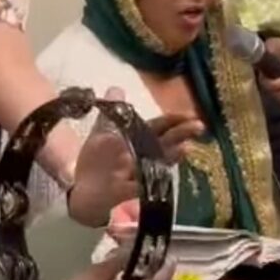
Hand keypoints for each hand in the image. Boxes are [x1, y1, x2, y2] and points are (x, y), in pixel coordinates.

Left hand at [69, 88, 201, 227]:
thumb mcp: (101, 133)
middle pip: (163, 143)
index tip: (192, 114)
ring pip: (155, 163)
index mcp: (135, 139)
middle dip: (181, 134)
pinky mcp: (124, 191)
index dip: (174, 120)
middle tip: (199, 126)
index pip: (158, 126)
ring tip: (186, 147)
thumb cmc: (96, 162)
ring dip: (170, 156)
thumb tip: (116, 88)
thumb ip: (112, 112)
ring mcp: (134, 174)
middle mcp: (140, 155)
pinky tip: (159, 173)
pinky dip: (149, 179)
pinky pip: (138, 185)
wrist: (79, 190)